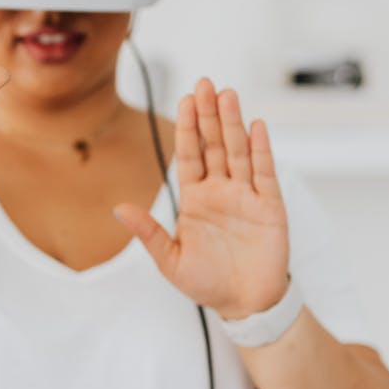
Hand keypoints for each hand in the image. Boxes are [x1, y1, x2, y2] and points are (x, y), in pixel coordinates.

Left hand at [112, 77, 289, 319]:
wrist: (244, 304)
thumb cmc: (207, 283)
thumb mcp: (170, 261)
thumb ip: (149, 233)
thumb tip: (119, 209)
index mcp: (195, 199)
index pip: (190, 155)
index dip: (188, 128)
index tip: (185, 99)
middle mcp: (221, 191)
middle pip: (214, 145)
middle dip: (209, 115)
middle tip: (205, 83)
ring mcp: (246, 196)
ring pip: (239, 152)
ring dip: (234, 124)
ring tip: (228, 95)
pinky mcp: (270, 207)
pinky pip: (264, 173)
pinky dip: (262, 150)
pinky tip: (257, 127)